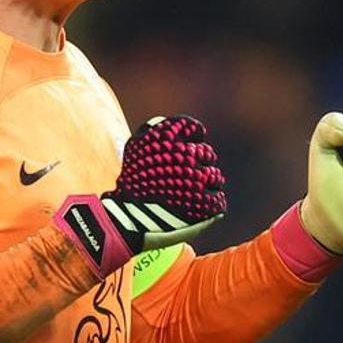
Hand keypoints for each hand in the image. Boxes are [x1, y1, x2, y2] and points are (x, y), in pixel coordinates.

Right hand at [55, 115, 226, 277]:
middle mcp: (185, 155)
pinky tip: (202, 206)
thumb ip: (151, 130)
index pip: (193, 128)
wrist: (126, 219)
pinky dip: (212, 203)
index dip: (194, 136)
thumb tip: (166, 123)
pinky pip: (217, 199)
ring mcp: (196, 179)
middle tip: (191, 173)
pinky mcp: (203, 203)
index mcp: (168, 139)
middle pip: (206, 153)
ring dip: (208, 182)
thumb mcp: (135, 148)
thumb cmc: (129, 183)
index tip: (190, 145)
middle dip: (201, 162)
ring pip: (215, 176)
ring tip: (195, 191)